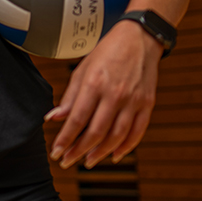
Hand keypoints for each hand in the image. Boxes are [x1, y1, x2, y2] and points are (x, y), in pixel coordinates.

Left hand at [47, 21, 161, 168]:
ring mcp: (133, 101)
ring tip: (88, 161)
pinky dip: (126, 146)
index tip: (56, 152)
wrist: (139, 39)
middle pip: (96, 132)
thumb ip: (69, 97)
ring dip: (101, 152)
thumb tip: (53, 117)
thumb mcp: (82, 70)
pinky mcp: (148, 104)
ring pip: (117, 136)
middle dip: (79, 150)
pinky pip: (137, 131)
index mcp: (94, 84)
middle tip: (68, 161)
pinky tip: (114, 155)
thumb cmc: (106, 53)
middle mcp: (114, 94)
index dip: (65, 139)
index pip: (77, 119)